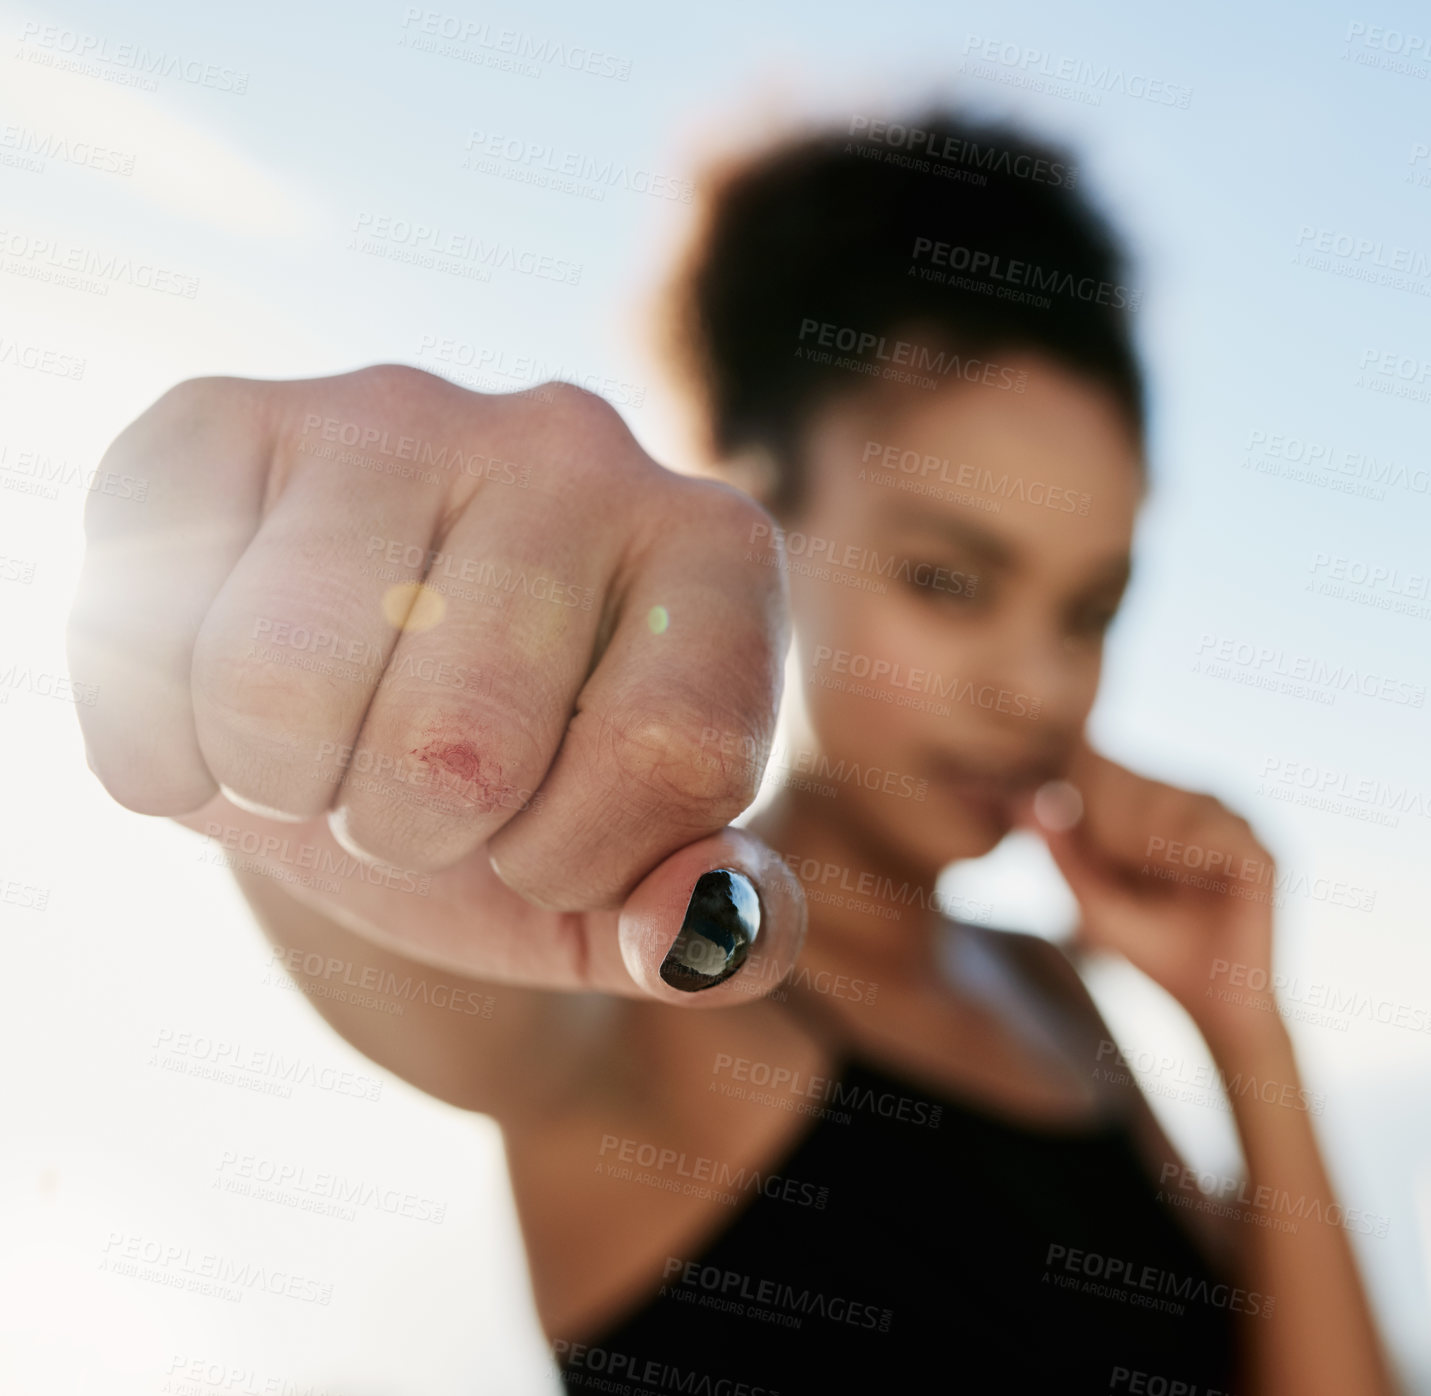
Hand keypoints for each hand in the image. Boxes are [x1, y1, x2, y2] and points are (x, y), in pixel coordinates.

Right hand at [68, 366, 805, 1004]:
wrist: (372, 735)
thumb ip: (720, 924)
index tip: (548, 842)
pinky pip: (139, 620)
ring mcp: (395, 414)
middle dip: (415, 833)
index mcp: (715, 554)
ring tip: (323, 745)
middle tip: (415, 789)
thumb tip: (691, 941)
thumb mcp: (637, 884)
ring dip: (287, 786)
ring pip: (282, 683)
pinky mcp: (227, 418)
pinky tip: (211, 716)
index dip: (582, 857)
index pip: (671, 754)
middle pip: (460, 739)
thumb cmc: (526, 806)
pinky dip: (156, 741)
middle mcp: (571, 444)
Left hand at [1014, 737, 1278, 1048]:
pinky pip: (1219, 832)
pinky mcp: (1263, 853)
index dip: (1087, 796)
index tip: (1075, 835)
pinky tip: (1176, 881)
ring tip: (1146, 881)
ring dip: (1149, 836)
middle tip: (1116, 871)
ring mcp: (1235, 825)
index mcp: (1161, 808)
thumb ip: (1063, 855)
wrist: (1210, 1003)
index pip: (1116, 777)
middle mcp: (1200, 806)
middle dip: (1115, 822)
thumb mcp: (1092, 902)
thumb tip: (1023, 803)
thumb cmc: (1149, 949)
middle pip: (1143, 784)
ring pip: (1178, 801)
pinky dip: (1190, 852)